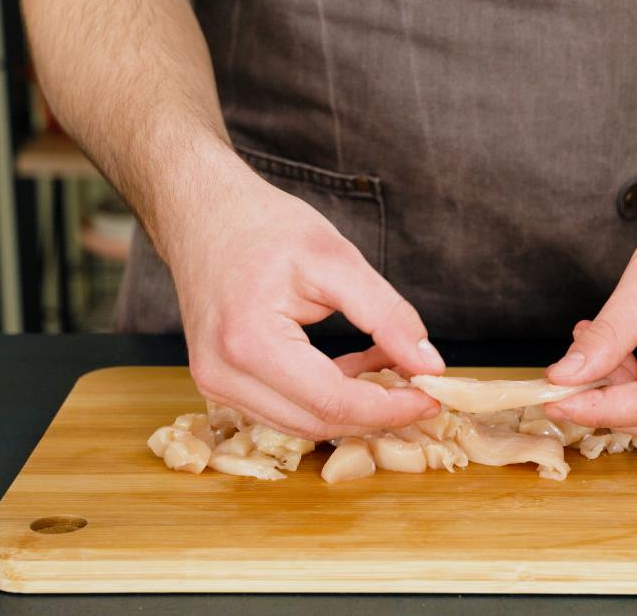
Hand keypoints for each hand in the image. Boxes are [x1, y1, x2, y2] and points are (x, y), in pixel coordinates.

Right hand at [167, 169, 444, 439]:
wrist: (203, 212)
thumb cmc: (263, 226)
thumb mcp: (336, 258)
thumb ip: (386, 315)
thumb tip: (429, 365)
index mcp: (249, 342)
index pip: (332, 401)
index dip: (390, 408)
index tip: (433, 397)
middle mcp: (222, 375)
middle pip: (317, 422)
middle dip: (377, 413)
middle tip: (423, 390)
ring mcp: (215, 384)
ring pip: (302, 423)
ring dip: (354, 407)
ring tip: (393, 370)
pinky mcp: (220, 383)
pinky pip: (285, 408)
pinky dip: (328, 396)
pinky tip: (359, 366)